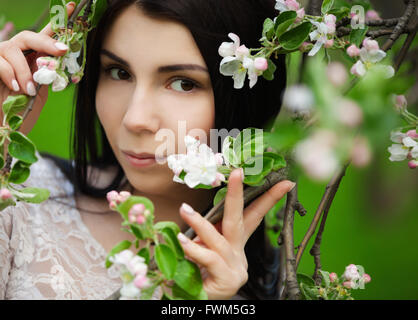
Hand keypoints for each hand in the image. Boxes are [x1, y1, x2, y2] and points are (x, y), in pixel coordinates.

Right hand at [0, 2, 74, 135]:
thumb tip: (60, 62)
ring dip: (25, 71)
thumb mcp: (40, 93)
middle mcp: (16, 53)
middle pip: (30, 36)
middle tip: (61, 51)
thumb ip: (47, 76)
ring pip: (13, 50)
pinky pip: (0, 62)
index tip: (73, 8)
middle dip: (46, 42)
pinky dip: (11, 75)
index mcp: (32, 58)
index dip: (58, 23)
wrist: (2, 127)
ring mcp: (0, 57)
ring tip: (29, 90)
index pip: (45, 37)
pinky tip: (18, 88)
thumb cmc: (20, 111)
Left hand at [177, 168, 295, 299]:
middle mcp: (239, 252)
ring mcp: (235, 266)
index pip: (254, 215)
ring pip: (219, 238)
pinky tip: (182, 241)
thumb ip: (204, 234)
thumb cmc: (202, 274)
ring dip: (200, 222)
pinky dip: (194, 249)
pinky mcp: (227, 279)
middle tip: (237, 172)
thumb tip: (191, 214)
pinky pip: (209, 258)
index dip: (269, 198)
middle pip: (241, 219)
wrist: (200, 303)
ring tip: (185, 209)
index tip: (285, 182)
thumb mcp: (204, 249)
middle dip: (238, 194)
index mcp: (236, 242)